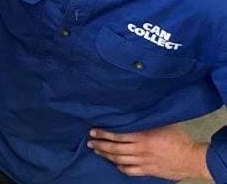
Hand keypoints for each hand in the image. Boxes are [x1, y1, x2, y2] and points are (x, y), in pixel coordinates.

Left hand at [89, 125, 211, 179]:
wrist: (193, 158)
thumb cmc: (179, 138)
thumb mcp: (161, 123)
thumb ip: (146, 120)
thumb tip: (134, 110)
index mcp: (142, 137)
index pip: (117, 135)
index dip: (103, 134)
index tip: (93, 131)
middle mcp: (140, 151)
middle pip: (114, 149)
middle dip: (100, 145)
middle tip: (90, 142)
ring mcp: (143, 162)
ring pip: (119, 160)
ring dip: (106, 156)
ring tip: (97, 151)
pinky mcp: (148, 171)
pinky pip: (130, 171)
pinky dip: (120, 167)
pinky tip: (115, 164)